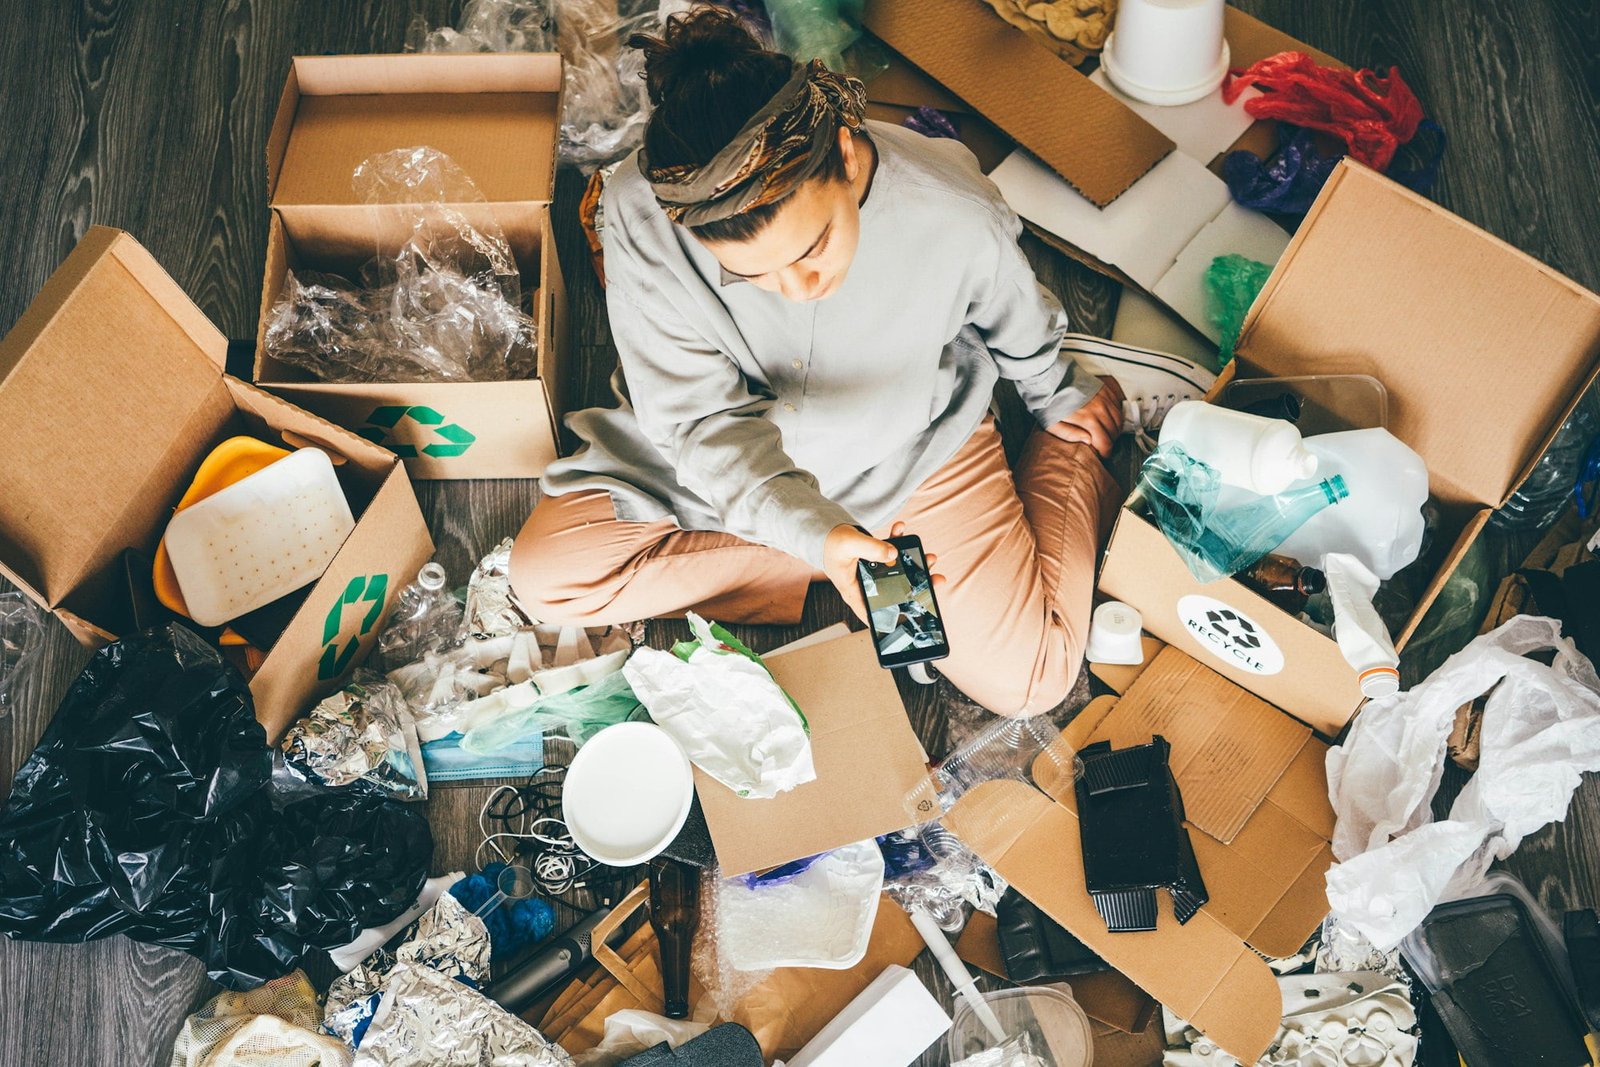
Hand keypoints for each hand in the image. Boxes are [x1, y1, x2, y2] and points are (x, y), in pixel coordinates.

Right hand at [824, 521, 944, 616]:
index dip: (893, 620)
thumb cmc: (829, 543)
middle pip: (894, 592)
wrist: (824, 531)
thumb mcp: (849, 545)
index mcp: (855, 592)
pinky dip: (899, 541)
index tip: (915, 617)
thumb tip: (894, 554)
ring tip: (929, 556)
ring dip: (915, 564)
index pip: (874, 613)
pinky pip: (892, 553)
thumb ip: (871, 549)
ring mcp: (874, 574)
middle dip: (917, 585)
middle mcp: (866, 586)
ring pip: (899, 573)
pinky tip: (902, 529)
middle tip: (935, 578)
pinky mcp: (877, 560)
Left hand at [1046, 375, 1124, 457]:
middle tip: (1102, 445)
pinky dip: (1116, 414)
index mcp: (1087, 419)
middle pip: (1114, 431)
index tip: (1102, 454)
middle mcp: (1099, 408)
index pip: (1105, 442)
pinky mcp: (1104, 389)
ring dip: (1115, 429)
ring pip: (1118, 419)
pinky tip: (1108, 418)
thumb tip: (1087, 441)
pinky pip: (1117, 405)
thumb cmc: (1048, 400)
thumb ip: (1069, 435)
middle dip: (1110, 441)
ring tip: (1106, 433)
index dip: (1105, 452)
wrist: (1049, 377)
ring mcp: (1103, 397)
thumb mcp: (1051, 423)